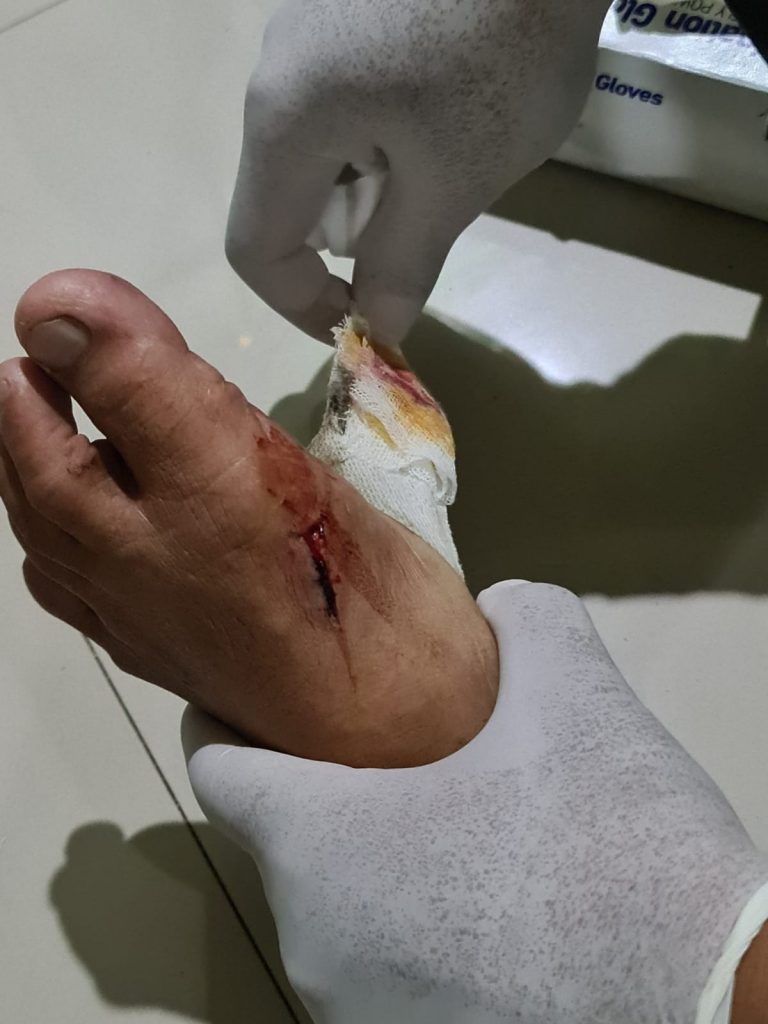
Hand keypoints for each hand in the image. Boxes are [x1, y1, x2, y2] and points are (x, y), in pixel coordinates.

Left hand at [184, 581, 767, 1023]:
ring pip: (339, 906)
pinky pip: (385, 964)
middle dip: (328, 782)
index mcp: (323, 846)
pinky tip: (493, 892)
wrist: (716, 1009)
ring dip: (376, 855)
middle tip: (394, 739)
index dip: (225, 720)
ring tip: (455, 813)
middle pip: (286, 838)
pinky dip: (414, 920)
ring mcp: (359, 1013)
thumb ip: (525, 620)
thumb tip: (499, 610)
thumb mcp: (576, 694)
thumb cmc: (618, 847)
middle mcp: (316, 944)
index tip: (246, 692)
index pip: (219, 773)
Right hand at [225, 0, 606, 346]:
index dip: (303, 307)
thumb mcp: (453, 181)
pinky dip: (379, 134)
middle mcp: (273, 71)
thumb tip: (377, 326)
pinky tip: (445, 105)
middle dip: (351, 240)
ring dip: (371, 185)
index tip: (366, 324)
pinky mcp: (343, 5)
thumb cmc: (502, 58)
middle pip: (285, 197)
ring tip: (449, 158)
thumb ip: (401, 264)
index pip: (255, 249)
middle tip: (426, 229)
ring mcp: (305, 26)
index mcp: (284, 121)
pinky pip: (340, 98)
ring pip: (314, 148)